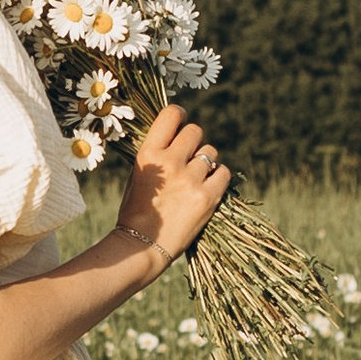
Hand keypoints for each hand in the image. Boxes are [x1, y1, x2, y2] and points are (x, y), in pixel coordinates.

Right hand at [115, 102, 231, 268]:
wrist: (142, 245)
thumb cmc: (137, 209)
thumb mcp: (138, 173)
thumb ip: (157, 152)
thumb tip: (175, 133)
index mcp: (149, 154)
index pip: (171, 115)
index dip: (180, 114)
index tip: (181, 122)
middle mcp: (170, 162)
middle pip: (195, 131)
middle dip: (193, 142)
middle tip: (188, 158)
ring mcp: (191, 180)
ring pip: (210, 153)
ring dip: (206, 162)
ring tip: (194, 179)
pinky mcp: (208, 197)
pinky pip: (223, 172)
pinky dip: (218, 178)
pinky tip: (207, 187)